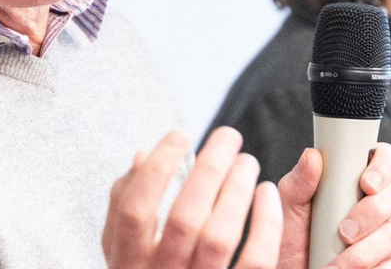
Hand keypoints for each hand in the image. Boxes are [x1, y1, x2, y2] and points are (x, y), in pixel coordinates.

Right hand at [104, 127, 281, 268]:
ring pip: (219, 237)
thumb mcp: (122, 251)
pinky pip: (255, 261)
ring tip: (247, 162)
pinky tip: (267, 195)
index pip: (135, 209)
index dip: (157, 168)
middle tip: (228, 137)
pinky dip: (266, 224)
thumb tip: (141, 156)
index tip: (181, 135)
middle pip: (184, 218)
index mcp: (128, 263)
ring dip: (236, 190)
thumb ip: (124, 205)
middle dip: (209, 169)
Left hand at [276, 143, 390, 268]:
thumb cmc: (294, 241)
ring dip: (364, 252)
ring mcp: (390, 237)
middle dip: (375, 210)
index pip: (386, 159)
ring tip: (335, 265)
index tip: (366, 183)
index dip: (384, 165)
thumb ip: (299, 184)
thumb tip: (312, 157)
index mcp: (358, 184)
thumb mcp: (290, 211)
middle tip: (344, 231)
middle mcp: (380, 208)